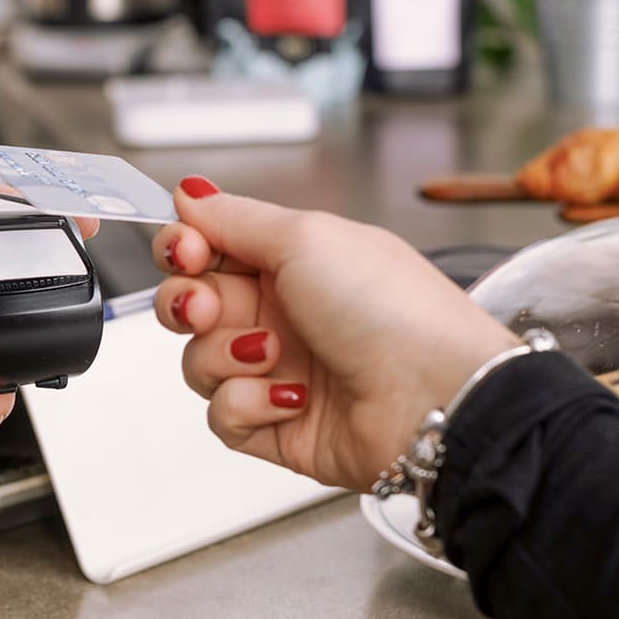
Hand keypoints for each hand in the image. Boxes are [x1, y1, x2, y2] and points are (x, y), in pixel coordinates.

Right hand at [151, 178, 519, 489]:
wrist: (434, 396)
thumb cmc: (391, 310)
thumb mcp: (307, 237)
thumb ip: (235, 217)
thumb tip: (189, 192)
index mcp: (292, 260)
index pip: (208, 248)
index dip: (184, 248)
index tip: (187, 250)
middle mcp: (282, 312)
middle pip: (191, 304)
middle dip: (187, 303)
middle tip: (207, 307)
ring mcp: (278, 371)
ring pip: (200, 361)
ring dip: (226, 356)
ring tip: (274, 355)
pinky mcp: (276, 426)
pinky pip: (223, 415)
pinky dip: (249, 405)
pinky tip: (292, 398)